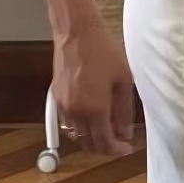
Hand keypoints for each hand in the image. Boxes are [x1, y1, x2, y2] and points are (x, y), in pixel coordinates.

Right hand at [52, 21, 134, 158]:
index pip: (105, 143)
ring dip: (91, 139)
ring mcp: (64, 105)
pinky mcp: (57, 97)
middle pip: (89, 143)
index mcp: (95, 109)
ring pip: (77, 135)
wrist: (76, 32)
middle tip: (119, 141)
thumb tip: (126, 131)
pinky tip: (91, 119)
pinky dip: (79, 127)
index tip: (126, 148)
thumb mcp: (124, 79)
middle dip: (105, 146)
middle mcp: (76, 112)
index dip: (117, 150)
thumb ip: (125, 110)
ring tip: (106, 130)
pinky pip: (68, 122)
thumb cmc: (102, 50)